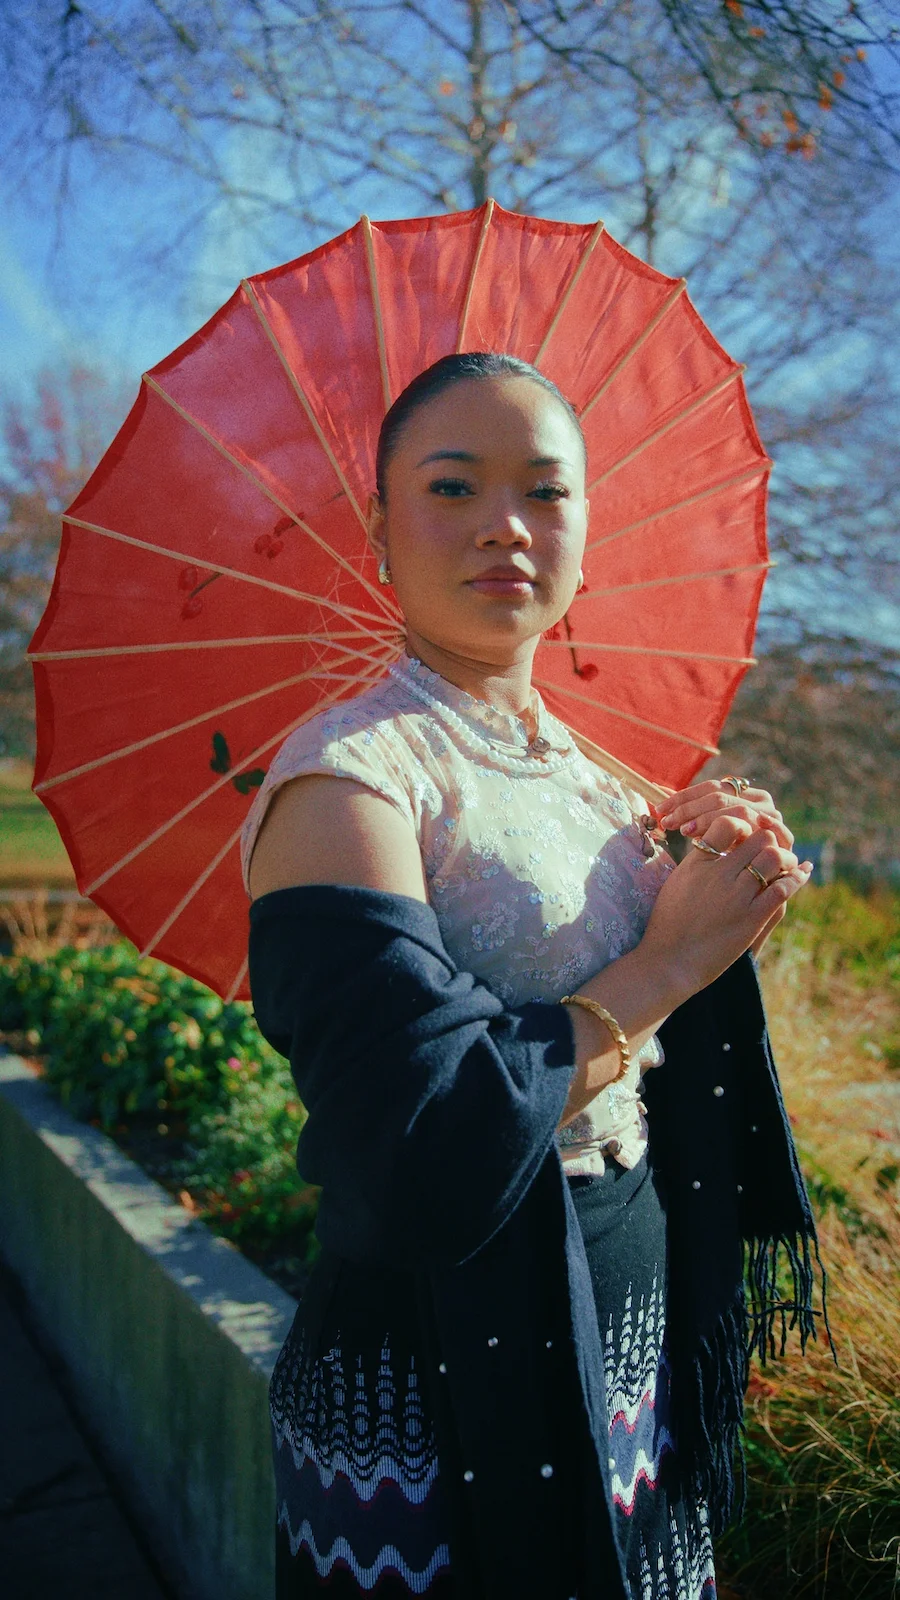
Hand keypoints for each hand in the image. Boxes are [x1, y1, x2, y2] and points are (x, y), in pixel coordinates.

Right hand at [638, 815, 812, 1005]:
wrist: (668, 960)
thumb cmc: (669, 922)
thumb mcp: (678, 881)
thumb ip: (700, 860)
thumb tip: (717, 840)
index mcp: (698, 862)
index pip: (729, 822)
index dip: (744, 825)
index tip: (747, 836)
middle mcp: (719, 874)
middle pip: (760, 838)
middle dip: (770, 841)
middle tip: (773, 850)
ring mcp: (736, 896)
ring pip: (775, 858)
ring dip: (786, 859)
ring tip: (786, 865)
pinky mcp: (751, 918)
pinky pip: (782, 889)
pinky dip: (795, 880)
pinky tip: (798, 878)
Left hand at [652, 778, 793, 850]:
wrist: (746, 896)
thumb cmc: (719, 862)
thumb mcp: (704, 835)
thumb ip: (688, 812)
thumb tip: (656, 788)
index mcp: (743, 794)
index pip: (711, 787)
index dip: (684, 797)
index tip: (660, 810)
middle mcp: (761, 802)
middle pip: (722, 796)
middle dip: (692, 809)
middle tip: (669, 823)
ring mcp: (774, 819)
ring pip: (739, 811)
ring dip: (711, 819)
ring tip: (687, 832)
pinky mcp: (783, 839)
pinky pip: (765, 828)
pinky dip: (747, 829)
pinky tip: (728, 833)